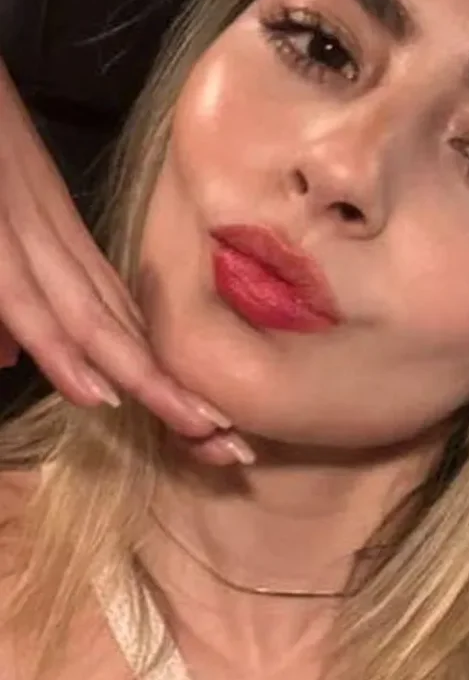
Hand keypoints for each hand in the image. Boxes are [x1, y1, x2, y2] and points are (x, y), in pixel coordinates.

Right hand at [0, 61, 252, 465]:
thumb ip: (4, 291)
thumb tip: (9, 357)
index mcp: (50, 237)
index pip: (118, 320)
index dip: (162, 378)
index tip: (210, 427)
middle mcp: (46, 238)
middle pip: (121, 330)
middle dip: (175, 395)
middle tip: (234, 451)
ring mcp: (17, 228)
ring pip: (87, 318)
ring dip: (143, 380)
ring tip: (198, 430)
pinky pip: (22, 291)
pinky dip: (62, 341)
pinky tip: (100, 387)